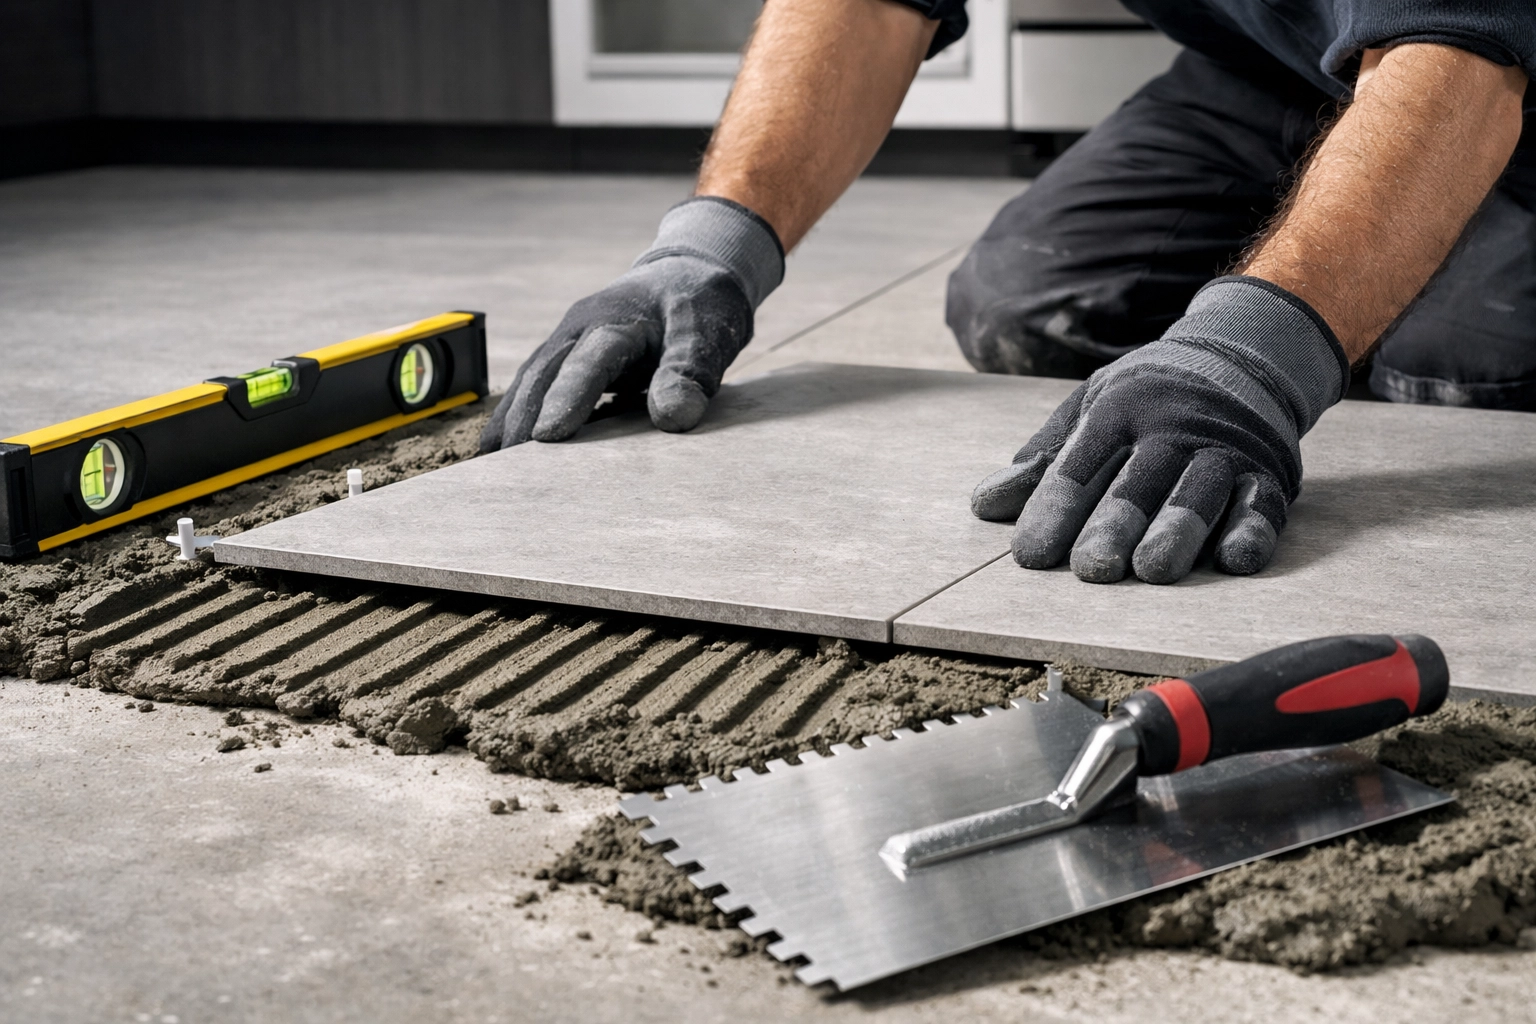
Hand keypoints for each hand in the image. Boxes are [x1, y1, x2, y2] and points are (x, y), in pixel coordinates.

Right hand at [480, 197, 782, 450]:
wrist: (685, 274)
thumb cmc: (698, 305)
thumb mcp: (709, 332)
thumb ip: (692, 371)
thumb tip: (672, 417)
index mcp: (618, 319)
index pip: (589, 360)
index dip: (568, 397)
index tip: (547, 436)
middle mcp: (581, 327)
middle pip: (545, 373)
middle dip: (522, 418)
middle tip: (505, 468)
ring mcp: (567, 339)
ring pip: (531, 380)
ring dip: (511, 420)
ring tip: (492, 467)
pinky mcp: (566, 356)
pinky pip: (536, 386)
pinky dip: (517, 415)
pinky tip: (501, 450)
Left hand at [970, 277, 1348, 583]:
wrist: (1241, 353)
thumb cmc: (1147, 396)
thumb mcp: (1091, 407)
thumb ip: (1044, 458)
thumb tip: (986, 505)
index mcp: (1119, 409)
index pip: (1080, 464)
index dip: (1055, 509)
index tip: (1030, 553)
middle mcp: (1173, 426)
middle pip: (1140, 480)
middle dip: (1115, 524)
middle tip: (1093, 568)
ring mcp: (1224, 448)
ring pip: (1199, 492)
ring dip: (1178, 531)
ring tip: (1154, 570)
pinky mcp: (1269, 472)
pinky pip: (1262, 503)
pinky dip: (1252, 530)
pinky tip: (1235, 560)